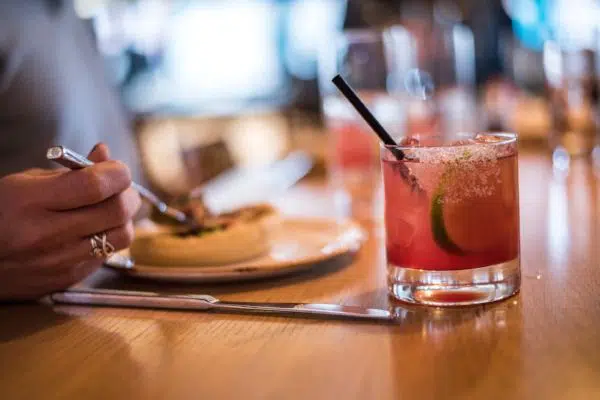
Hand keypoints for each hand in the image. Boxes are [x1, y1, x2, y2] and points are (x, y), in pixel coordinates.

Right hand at [0, 144, 140, 300]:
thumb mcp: (25, 182)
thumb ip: (70, 170)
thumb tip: (106, 154)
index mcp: (29, 202)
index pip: (95, 185)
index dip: (117, 173)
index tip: (117, 169)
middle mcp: (45, 236)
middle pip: (116, 212)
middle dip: (128, 195)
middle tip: (122, 189)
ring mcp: (58, 262)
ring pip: (121, 237)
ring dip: (123, 219)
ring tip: (109, 210)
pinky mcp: (67, 280)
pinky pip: (106, 256)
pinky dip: (109, 239)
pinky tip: (93, 231)